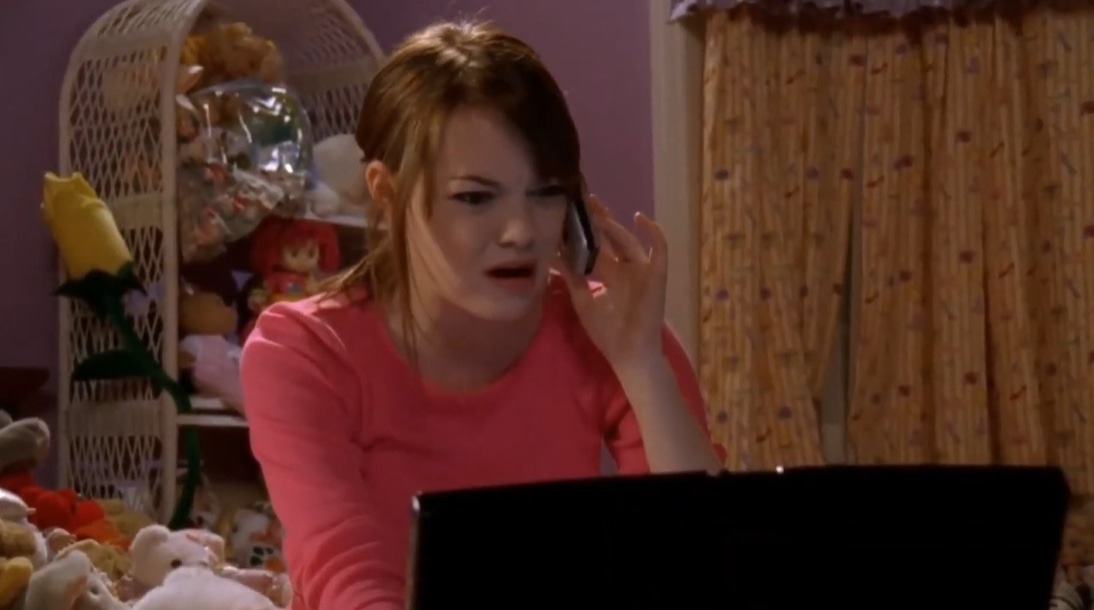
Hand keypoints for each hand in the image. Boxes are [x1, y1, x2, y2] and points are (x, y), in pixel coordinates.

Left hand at [553, 196, 667, 370]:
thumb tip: (552, 254)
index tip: (567, 214)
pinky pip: (660, 249)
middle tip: (581, 201)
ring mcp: (642, 270)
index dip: (583, 232)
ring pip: (628, 240)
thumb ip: (571, 276)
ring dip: (613, 226)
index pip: (595, 247)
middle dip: (597, 221)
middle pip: (610, 239)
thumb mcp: (582, 299)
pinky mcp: (656, 275)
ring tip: (596, 211)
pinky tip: (639, 218)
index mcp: (609, 274)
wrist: (629, 354)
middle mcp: (625, 268)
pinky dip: (653, 233)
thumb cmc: (607, 332)